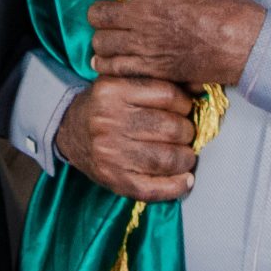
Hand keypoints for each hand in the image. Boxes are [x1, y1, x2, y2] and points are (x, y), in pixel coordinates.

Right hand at [57, 75, 197, 201]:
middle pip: (171, 127)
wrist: (70, 132)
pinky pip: (154, 188)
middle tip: (184, 133)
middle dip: (187, 132)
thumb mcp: (123, 83)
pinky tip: (184, 179)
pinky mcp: (113, 179)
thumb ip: (158, 82)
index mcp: (112, 91)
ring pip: (168, 158)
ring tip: (184, 154)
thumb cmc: (105, 106)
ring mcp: (110, 153)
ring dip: (186, 158)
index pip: (168, 94)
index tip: (185, 109)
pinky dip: (176, 186)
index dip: (185, 103)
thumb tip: (201, 86)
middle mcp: (109, 121)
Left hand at [88, 0, 266, 87]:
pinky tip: (108, 60)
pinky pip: (114, 67)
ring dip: (102, 37)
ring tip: (109, 37)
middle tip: (107, 11)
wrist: (243, 44)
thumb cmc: (228, 8)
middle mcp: (142, 15)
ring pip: (101, 41)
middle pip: (98, 12)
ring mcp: (144, 44)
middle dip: (99, 10)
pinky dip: (107, 63)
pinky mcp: (151, 68)